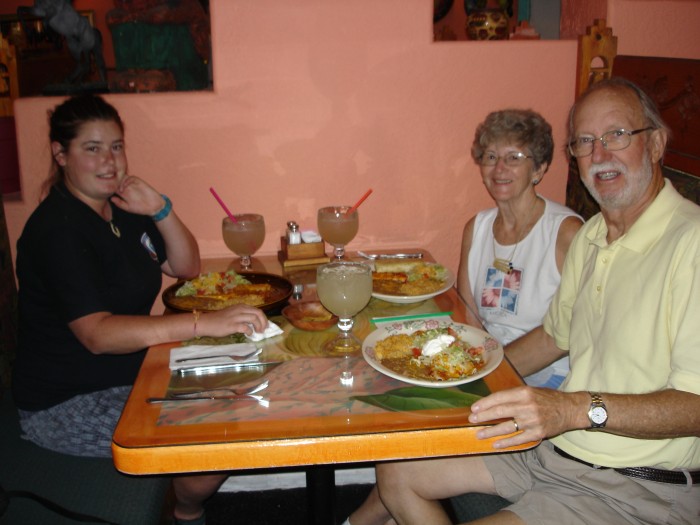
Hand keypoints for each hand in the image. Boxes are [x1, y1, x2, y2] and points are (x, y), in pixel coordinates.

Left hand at [110, 175, 164, 215]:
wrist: (154, 207)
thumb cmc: (142, 208)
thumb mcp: (128, 208)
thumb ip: (120, 204)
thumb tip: (111, 198)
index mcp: (123, 193)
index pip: (114, 187)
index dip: (109, 187)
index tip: (105, 191)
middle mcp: (127, 187)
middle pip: (118, 180)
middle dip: (113, 181)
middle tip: (108, 186)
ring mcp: (133, 184)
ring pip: (123, 177)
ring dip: (118, 180)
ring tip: (115, 187)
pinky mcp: (139, 182)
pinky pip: (131, 178)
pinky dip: (126, 181)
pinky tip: (123, 187)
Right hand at [199, 304, 268, 337]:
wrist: (206, 322)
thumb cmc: (220, 319)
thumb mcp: (233, 313)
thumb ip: (243, 316)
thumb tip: (255, 323)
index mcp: (241, 307)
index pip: (257, 310)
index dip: (264, 318)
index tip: (266, 325)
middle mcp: (240, 310)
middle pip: (258, 313)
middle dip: (264, 322)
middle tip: (264, 330)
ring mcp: (236, 317)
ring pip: (254, 319)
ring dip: (258, 326)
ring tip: (258, 333)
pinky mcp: (232, 325)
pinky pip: (245, 327)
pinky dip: (250, 331)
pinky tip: (249, 334)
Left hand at [467, 387, 586, 448]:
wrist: (570, 409)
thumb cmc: (547, 398)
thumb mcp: (530, 391)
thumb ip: (513, 396)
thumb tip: (491, 403)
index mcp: (524, 392)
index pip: (499, 397)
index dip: (485, 403)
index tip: (474, 408)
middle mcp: (528, 406)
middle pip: (500, 412)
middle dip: (484, 417)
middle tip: (472, 420)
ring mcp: (533, 421)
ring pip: (507, 427)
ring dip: (491, 432)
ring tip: (479, 434)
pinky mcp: (538, 433)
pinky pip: (518, 439)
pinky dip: (506, 443)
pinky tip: (495, 445)